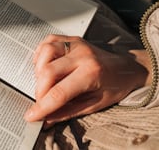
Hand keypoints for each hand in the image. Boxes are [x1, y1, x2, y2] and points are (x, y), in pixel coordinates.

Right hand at [24, 34, 150, 126]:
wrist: (127, 67)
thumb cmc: (114, 86)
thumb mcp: (94, 104)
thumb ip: (68, 112)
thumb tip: (46, 120)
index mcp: (92, 73)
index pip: (59, 93)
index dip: (42, 107)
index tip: (31, 116)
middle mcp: (83, 55)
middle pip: (48, 72)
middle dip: (39, 91)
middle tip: (40, 101)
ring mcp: (76, 44)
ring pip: (45, 52)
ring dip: (38, 70)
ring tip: (43, 82)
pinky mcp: (71, 39)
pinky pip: (48, 41)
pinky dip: (41, 54)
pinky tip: (44, 65)